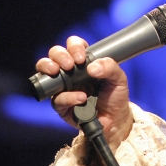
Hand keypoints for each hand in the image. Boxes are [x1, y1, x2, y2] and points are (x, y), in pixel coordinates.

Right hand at [35, 36, 132, 151]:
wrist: (115, 120)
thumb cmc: (115, 96)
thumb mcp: (119, 78)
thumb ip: (110, 67)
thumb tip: (92, 67)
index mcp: (84, 61)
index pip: (73, 45)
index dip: (74, 46)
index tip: (81, 58)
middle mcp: (70, 71)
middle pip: (55, 53)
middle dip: (59, 55)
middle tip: (69, 64)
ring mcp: (62, 87)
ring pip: (45, 72)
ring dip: (48, 67)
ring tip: (57, 71)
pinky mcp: (60, 105)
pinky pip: (57, 99)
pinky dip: (67, 97)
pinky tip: (80, 98)